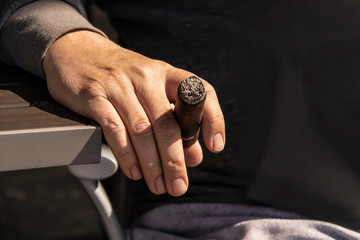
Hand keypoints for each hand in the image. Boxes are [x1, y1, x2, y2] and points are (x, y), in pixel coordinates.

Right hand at [43, 31, 224, 195]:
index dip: (213, 119)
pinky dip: (126, 155)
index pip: (200, 91)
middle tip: (179, 185)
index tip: (215, 146)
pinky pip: (115, 130)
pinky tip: (134, 171)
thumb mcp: (150, 88)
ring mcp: (119, 85)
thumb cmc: (119, 75)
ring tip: (158, 185)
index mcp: (165, 74)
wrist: (76, 51)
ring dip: (152, 164)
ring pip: (142, 131)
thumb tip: (193, 157)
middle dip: (175, 160)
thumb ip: (173, 120)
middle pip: (167, 123)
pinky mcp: (95, 95)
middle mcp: (146, 77)